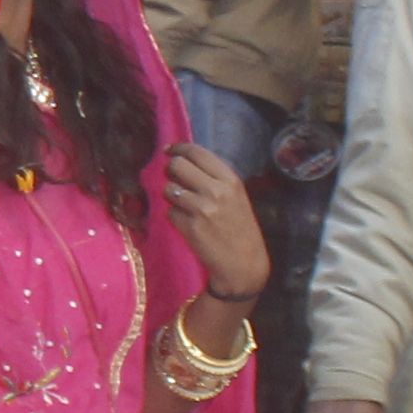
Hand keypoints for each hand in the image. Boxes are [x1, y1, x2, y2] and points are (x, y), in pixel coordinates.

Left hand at [160, 142, 270, 300]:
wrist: (243, 264)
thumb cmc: (240, 228)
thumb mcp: (235, 196)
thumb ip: (214, 178)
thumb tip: (183, 160)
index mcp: (230, 179)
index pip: (196, 152)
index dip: (178, 148)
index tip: (169, 150)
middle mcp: (216, 190)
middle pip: (177, 165)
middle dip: (170, 171)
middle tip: (173, 178)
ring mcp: (201, 208)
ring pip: (168, 188)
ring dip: (171, 196)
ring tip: (184, 206)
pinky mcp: (189, 226)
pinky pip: (169, 211)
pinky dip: (174, 216)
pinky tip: (188, 224)